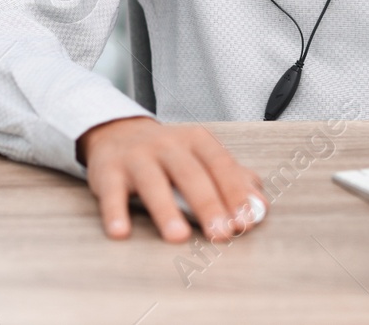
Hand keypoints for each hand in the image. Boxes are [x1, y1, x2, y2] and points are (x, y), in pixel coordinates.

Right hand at [79, 116, 266, 242]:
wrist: (117, 133)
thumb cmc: (168, 154)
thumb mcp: (202, 158)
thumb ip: (233, 179)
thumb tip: (260, 206)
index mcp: (196, 141)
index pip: (220, 165)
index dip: (234, 192)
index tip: (245, 220)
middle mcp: (167, 144)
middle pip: (190, 174)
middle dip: (207, 204)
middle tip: (220, 233)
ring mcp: (136, 157)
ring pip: (152, 182)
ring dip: (166, 210)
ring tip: (178, 236)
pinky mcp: (107, 171)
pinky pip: (111, 193)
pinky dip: (115, 212)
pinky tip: (121, 231)